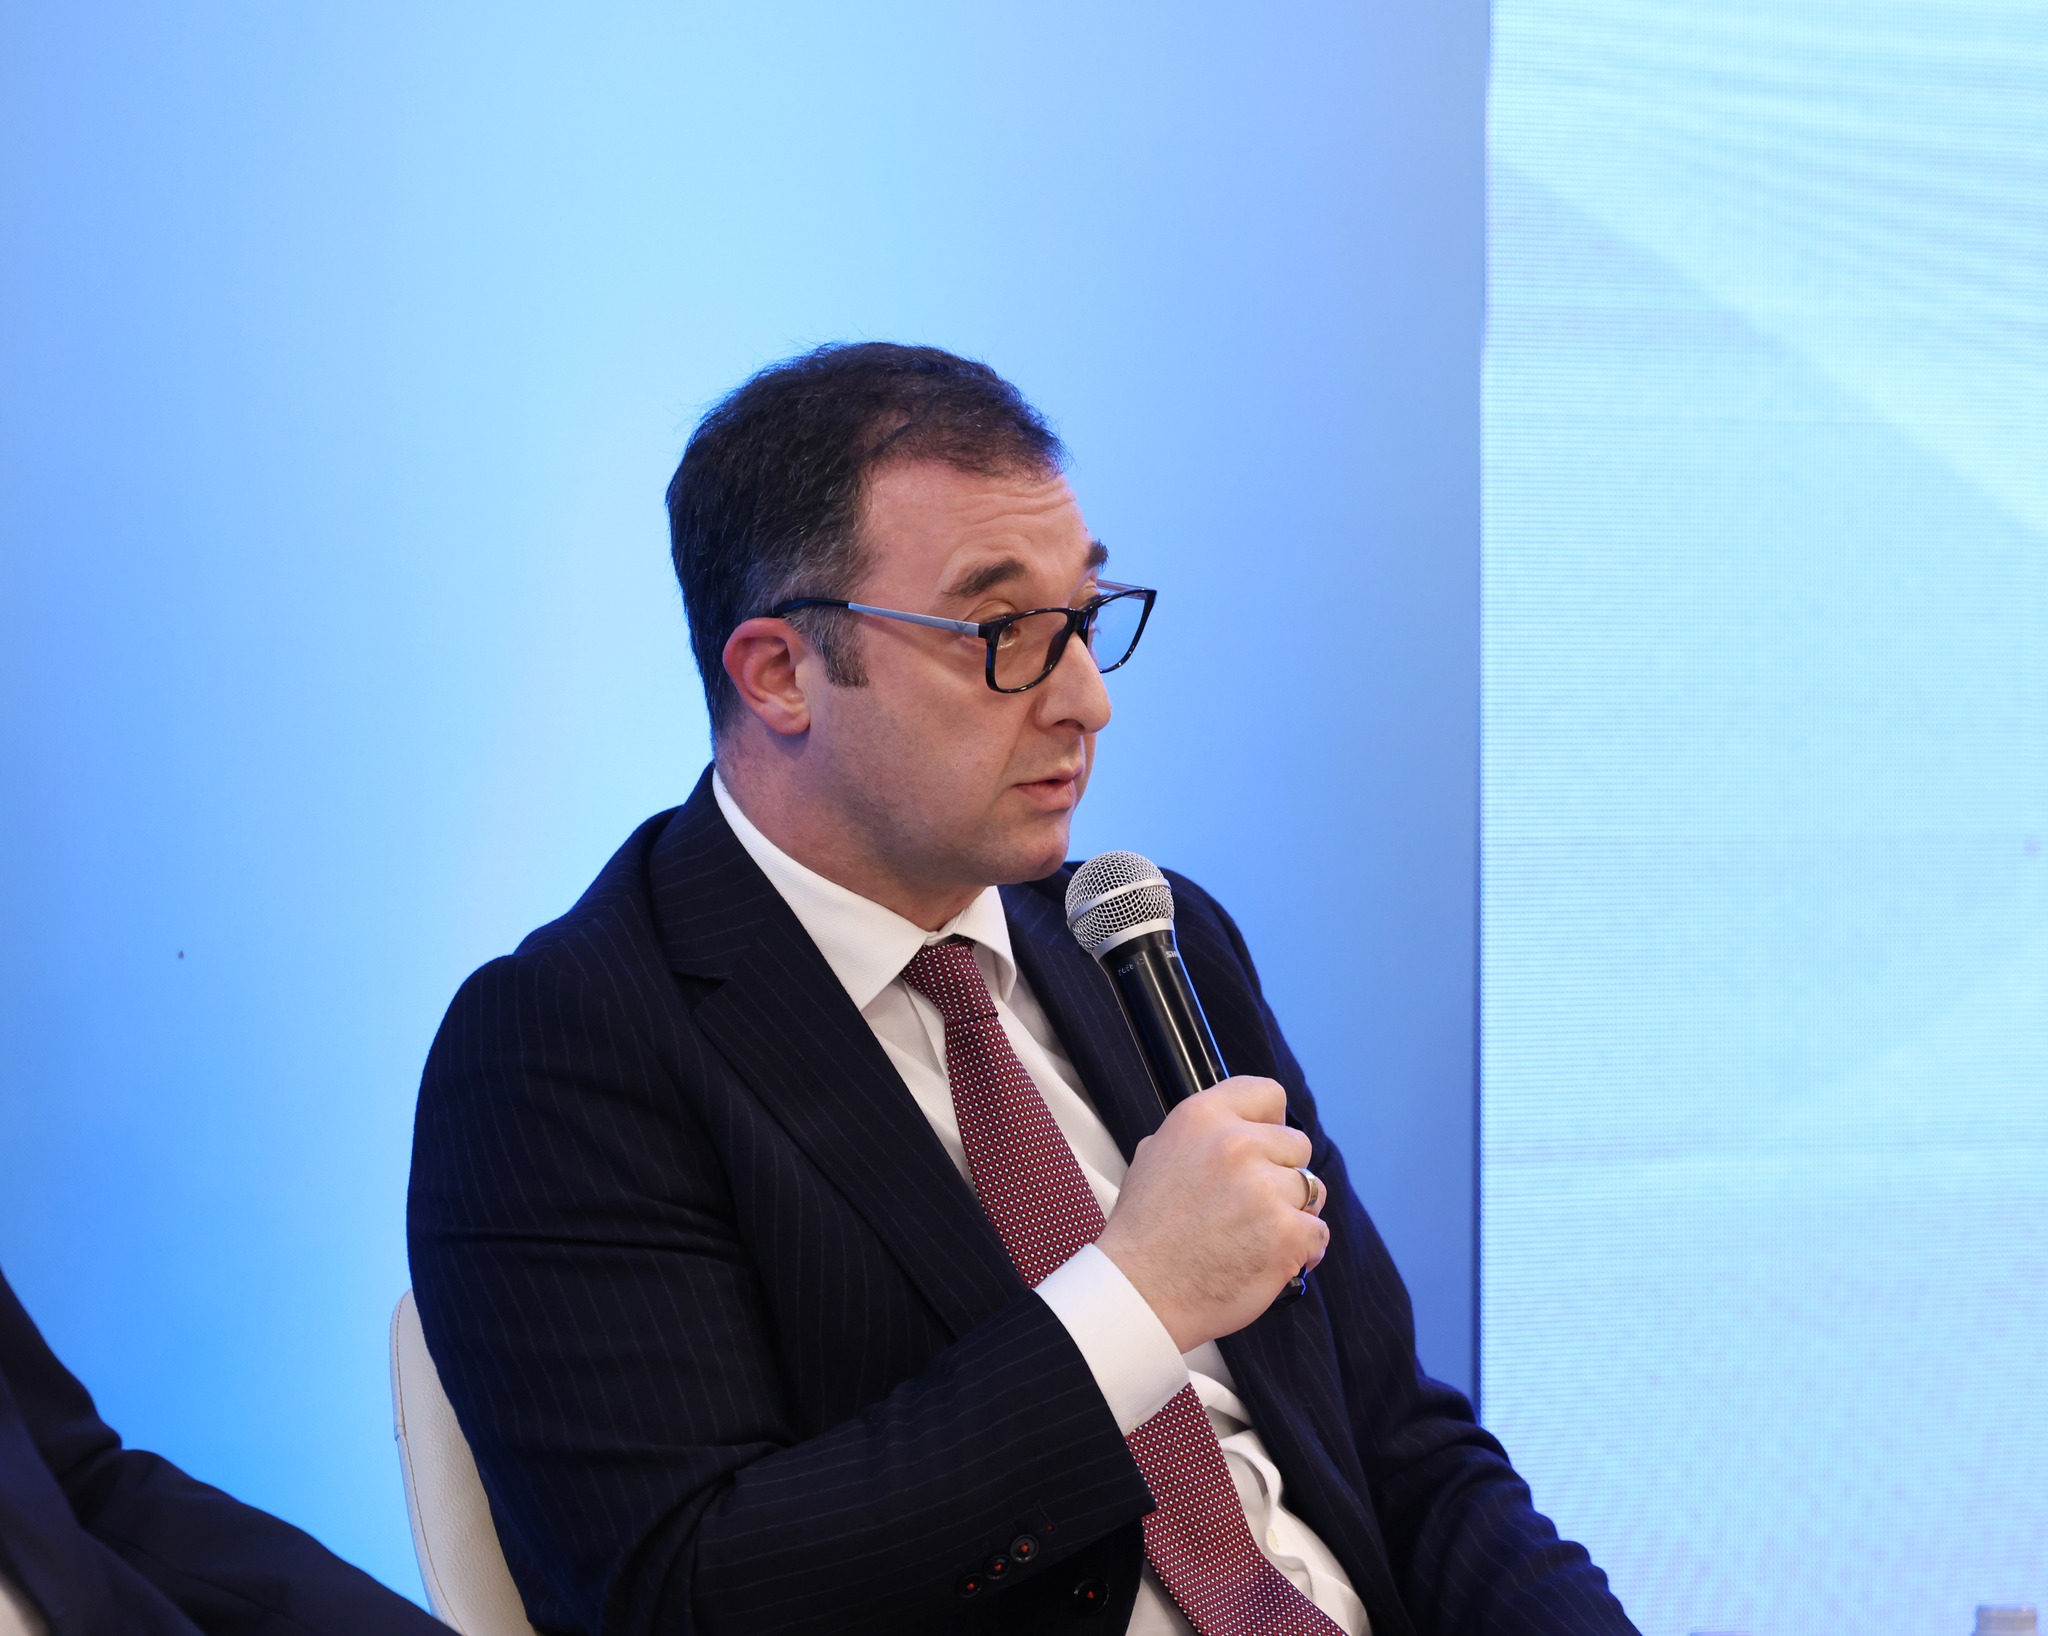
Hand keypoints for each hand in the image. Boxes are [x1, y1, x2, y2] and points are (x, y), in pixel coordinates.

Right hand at [1095, 1077, 1328, 1352]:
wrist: (1140, 1292)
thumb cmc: (1145, 1231)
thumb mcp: (1155, 1155)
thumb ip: (1200, 1135)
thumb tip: (1237, 1129)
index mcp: (1203, 1117)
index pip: (1268, 1094)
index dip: (1270, 1123)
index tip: (1264, 1146)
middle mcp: (1236, 1144)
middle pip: (1297, 1144)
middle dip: (1282, 1174)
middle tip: (1251, 1205)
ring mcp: (1265, 1188)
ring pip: (1311, 1190)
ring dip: (1292, 1213)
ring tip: (1256, 1236)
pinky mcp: (1287, 1232)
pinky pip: (1318, 1232)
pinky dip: (1302, 1249)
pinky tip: (1272, 1259)